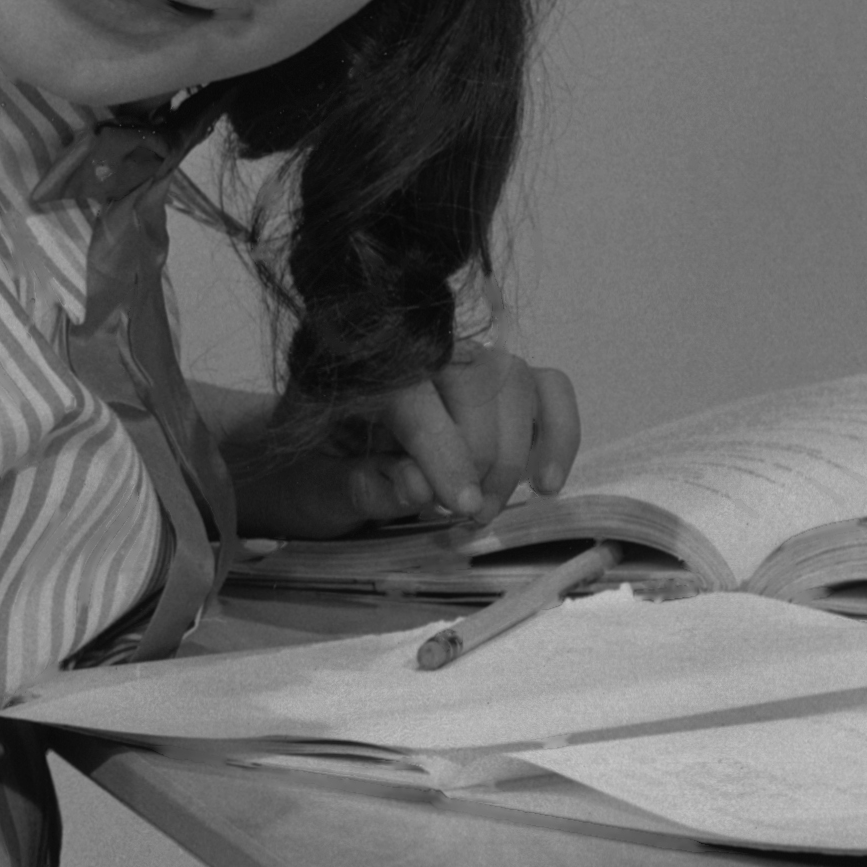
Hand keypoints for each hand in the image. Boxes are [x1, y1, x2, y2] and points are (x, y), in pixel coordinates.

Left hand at [229, 351, 581, 537]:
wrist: (309, 461)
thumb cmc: (307, 474)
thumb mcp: (312, 489)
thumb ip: (360, 486)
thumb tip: (420, 486)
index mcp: (356, 369)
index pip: (415, 393)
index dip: (444, 450)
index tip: (460, 506)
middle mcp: (417, 349)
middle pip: (477, 381)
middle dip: (482, 458)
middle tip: (466, 517)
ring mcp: (463, 358)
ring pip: (517, 382)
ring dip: (516, 453)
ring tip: (488, 509)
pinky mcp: (500, 382)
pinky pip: (548, 389)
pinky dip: (559, 432)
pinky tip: (547, 484)